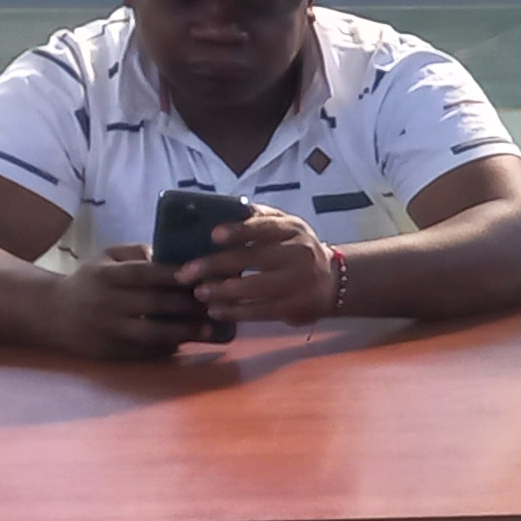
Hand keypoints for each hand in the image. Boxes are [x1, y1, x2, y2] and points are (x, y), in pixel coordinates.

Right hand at [54, 244, 211, 358]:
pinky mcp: (110, 352)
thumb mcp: (105, 258)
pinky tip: (185, 342)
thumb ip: (137, 252)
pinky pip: (144, 352)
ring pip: (153, 333)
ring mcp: (108, 330)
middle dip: (189, 305)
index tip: (203, 276)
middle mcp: (107, 302)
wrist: (51, 313)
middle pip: (156, 304)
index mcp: (107, 275)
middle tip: (216, 303)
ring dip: (184, 332)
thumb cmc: (89, 281)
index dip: (176, 275)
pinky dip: (167, 348)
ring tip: (208, 329)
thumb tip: (170, 256)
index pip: (147, 273)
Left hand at [182, 207, 334, 325]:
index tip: (213, 235)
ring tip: (199, 292)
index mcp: (293, 229)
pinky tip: (216, 310)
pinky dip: (235, 312)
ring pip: (255, 288)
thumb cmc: (297, 249)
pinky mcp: (295, 306)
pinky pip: (261, 311)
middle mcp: (298, 253)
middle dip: (216, 265)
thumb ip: (261, 218)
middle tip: (187, 272)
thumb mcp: (287, 227)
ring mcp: (298, 282)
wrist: (333, 281)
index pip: (264, 227)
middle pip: (253, 259)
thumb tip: (225, 208)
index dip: (239, 231)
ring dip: (222, 291)